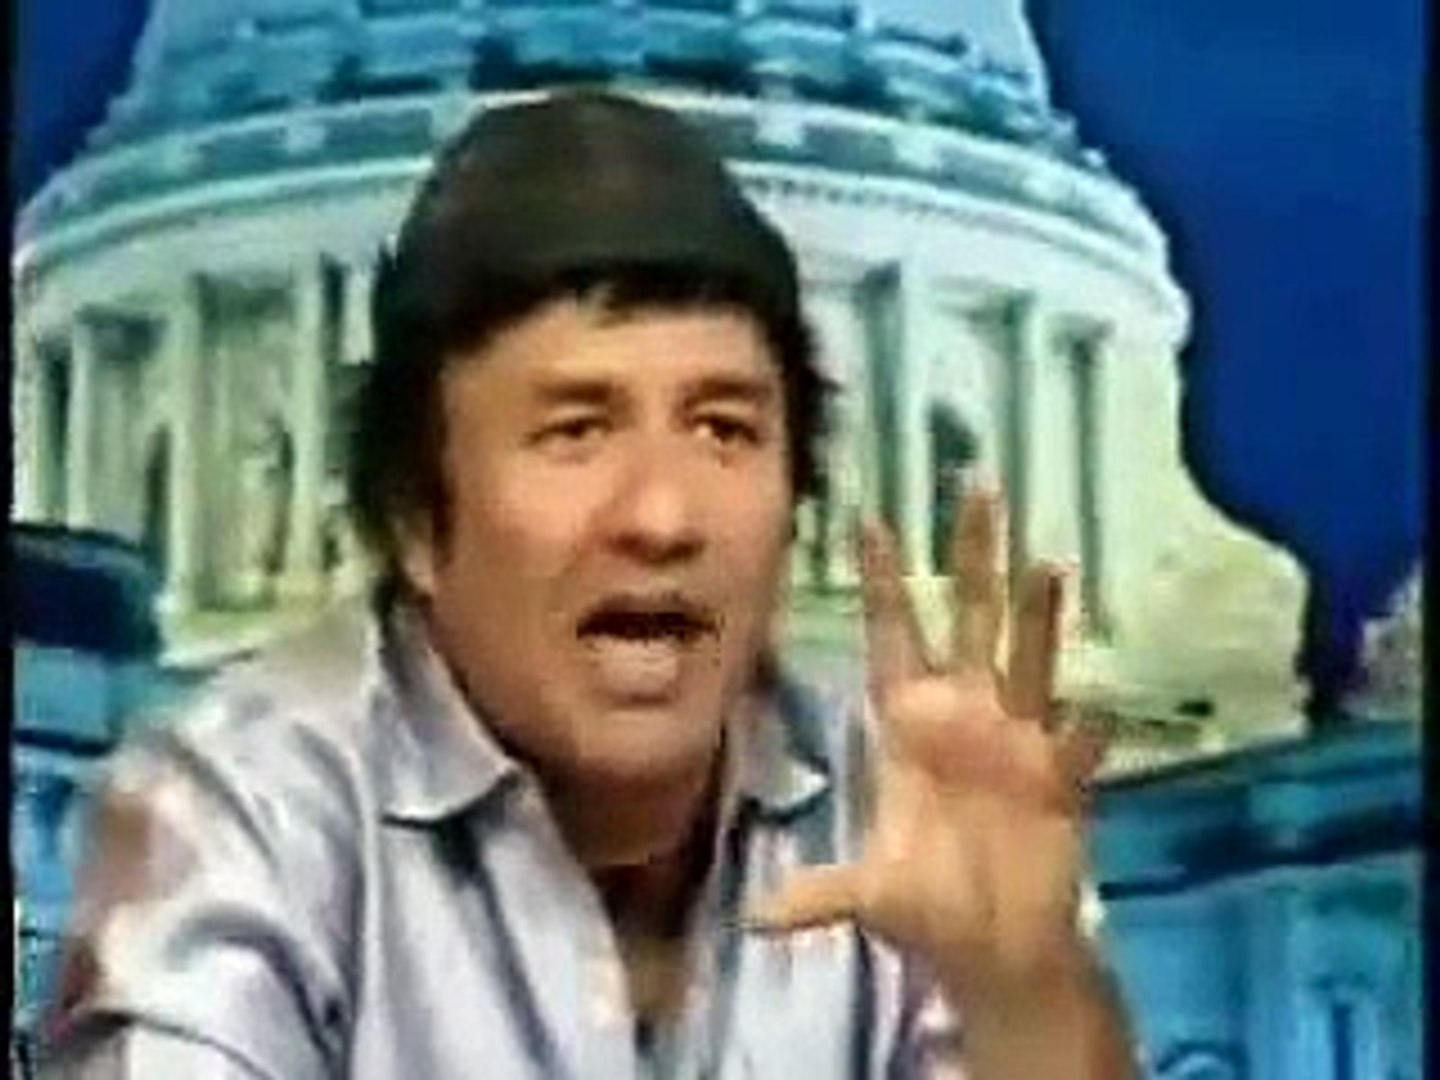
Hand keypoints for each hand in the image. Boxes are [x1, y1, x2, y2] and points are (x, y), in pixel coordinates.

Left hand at [749, 491, 1108, 1004]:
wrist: (995, 952)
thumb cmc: (927, 908)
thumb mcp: (867, 897)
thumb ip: (816, 896)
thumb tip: (749, 920)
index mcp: (910, 723)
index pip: (893, 634)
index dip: (883, 580)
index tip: (869, 516)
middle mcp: (966, 715)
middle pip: (970, 617)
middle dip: (973, 554)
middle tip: (976, 485)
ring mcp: (1018, 741)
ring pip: (1030, 658)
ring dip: (1038, 615)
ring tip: (1045, 563)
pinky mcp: (1061, 781)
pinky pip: (1077, 746)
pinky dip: (1088, 730)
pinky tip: (1100, 706)